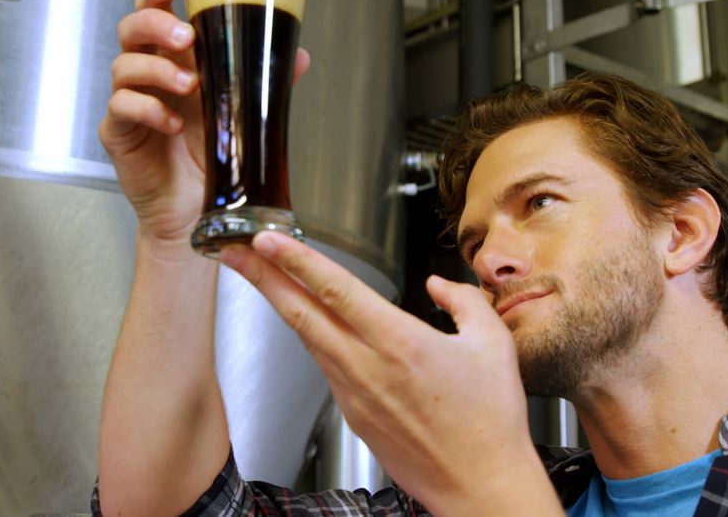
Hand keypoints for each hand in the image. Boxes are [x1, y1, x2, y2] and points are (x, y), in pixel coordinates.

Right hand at [100, 0, 310, 252]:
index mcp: (174, 61)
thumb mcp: (241, 114)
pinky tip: (173, 123)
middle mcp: (148, 75)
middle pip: (132, 28)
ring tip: (190, 88)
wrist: (196, 210)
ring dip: (158, 70)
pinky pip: (122, 107)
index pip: (155, 12)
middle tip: (186, 41)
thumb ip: (263, 83)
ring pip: (124, 65)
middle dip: (156, 25)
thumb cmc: (212, 159)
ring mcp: (130, 101)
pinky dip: (148, 109)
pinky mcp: (118, 132)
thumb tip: (299, 57)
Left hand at [220, 232, 557, 515]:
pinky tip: (309, 324)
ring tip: (263, 278)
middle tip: (234, 251)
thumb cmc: (489, 423)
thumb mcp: (493, 344)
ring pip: (308, 339)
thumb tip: (439, 285)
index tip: (268, 240)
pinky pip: (326, 365)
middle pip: (300, 313)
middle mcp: (367, 368)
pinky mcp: (354, 414)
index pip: (335, 290)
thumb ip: (462, 301)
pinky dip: (311, 337)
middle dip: (262, 278)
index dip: (297, 261)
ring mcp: (354, 394)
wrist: (479, 485)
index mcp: (399, 343)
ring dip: (282, 305)